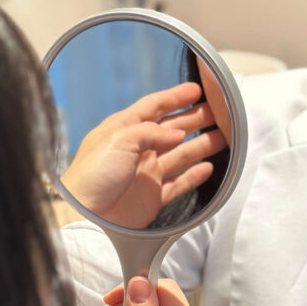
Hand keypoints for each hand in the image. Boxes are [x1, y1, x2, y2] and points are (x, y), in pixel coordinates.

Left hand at [61, 82, 226, 228]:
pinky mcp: (152, 198)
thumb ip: (151, 132)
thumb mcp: (119, 139)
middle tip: (218, 112)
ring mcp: (146, 174)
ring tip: (223, 137)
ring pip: (180, 155)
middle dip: (194, 119)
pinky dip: (194, 176)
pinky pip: (179, 184)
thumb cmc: (93, 173)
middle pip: (172, 129)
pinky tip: (209, 168)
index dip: (175, 97)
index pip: (154, 107)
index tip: (197, 90)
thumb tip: (178, 134)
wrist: (84, 215)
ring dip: (201, 145)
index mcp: (124, 130)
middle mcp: (137, 150)